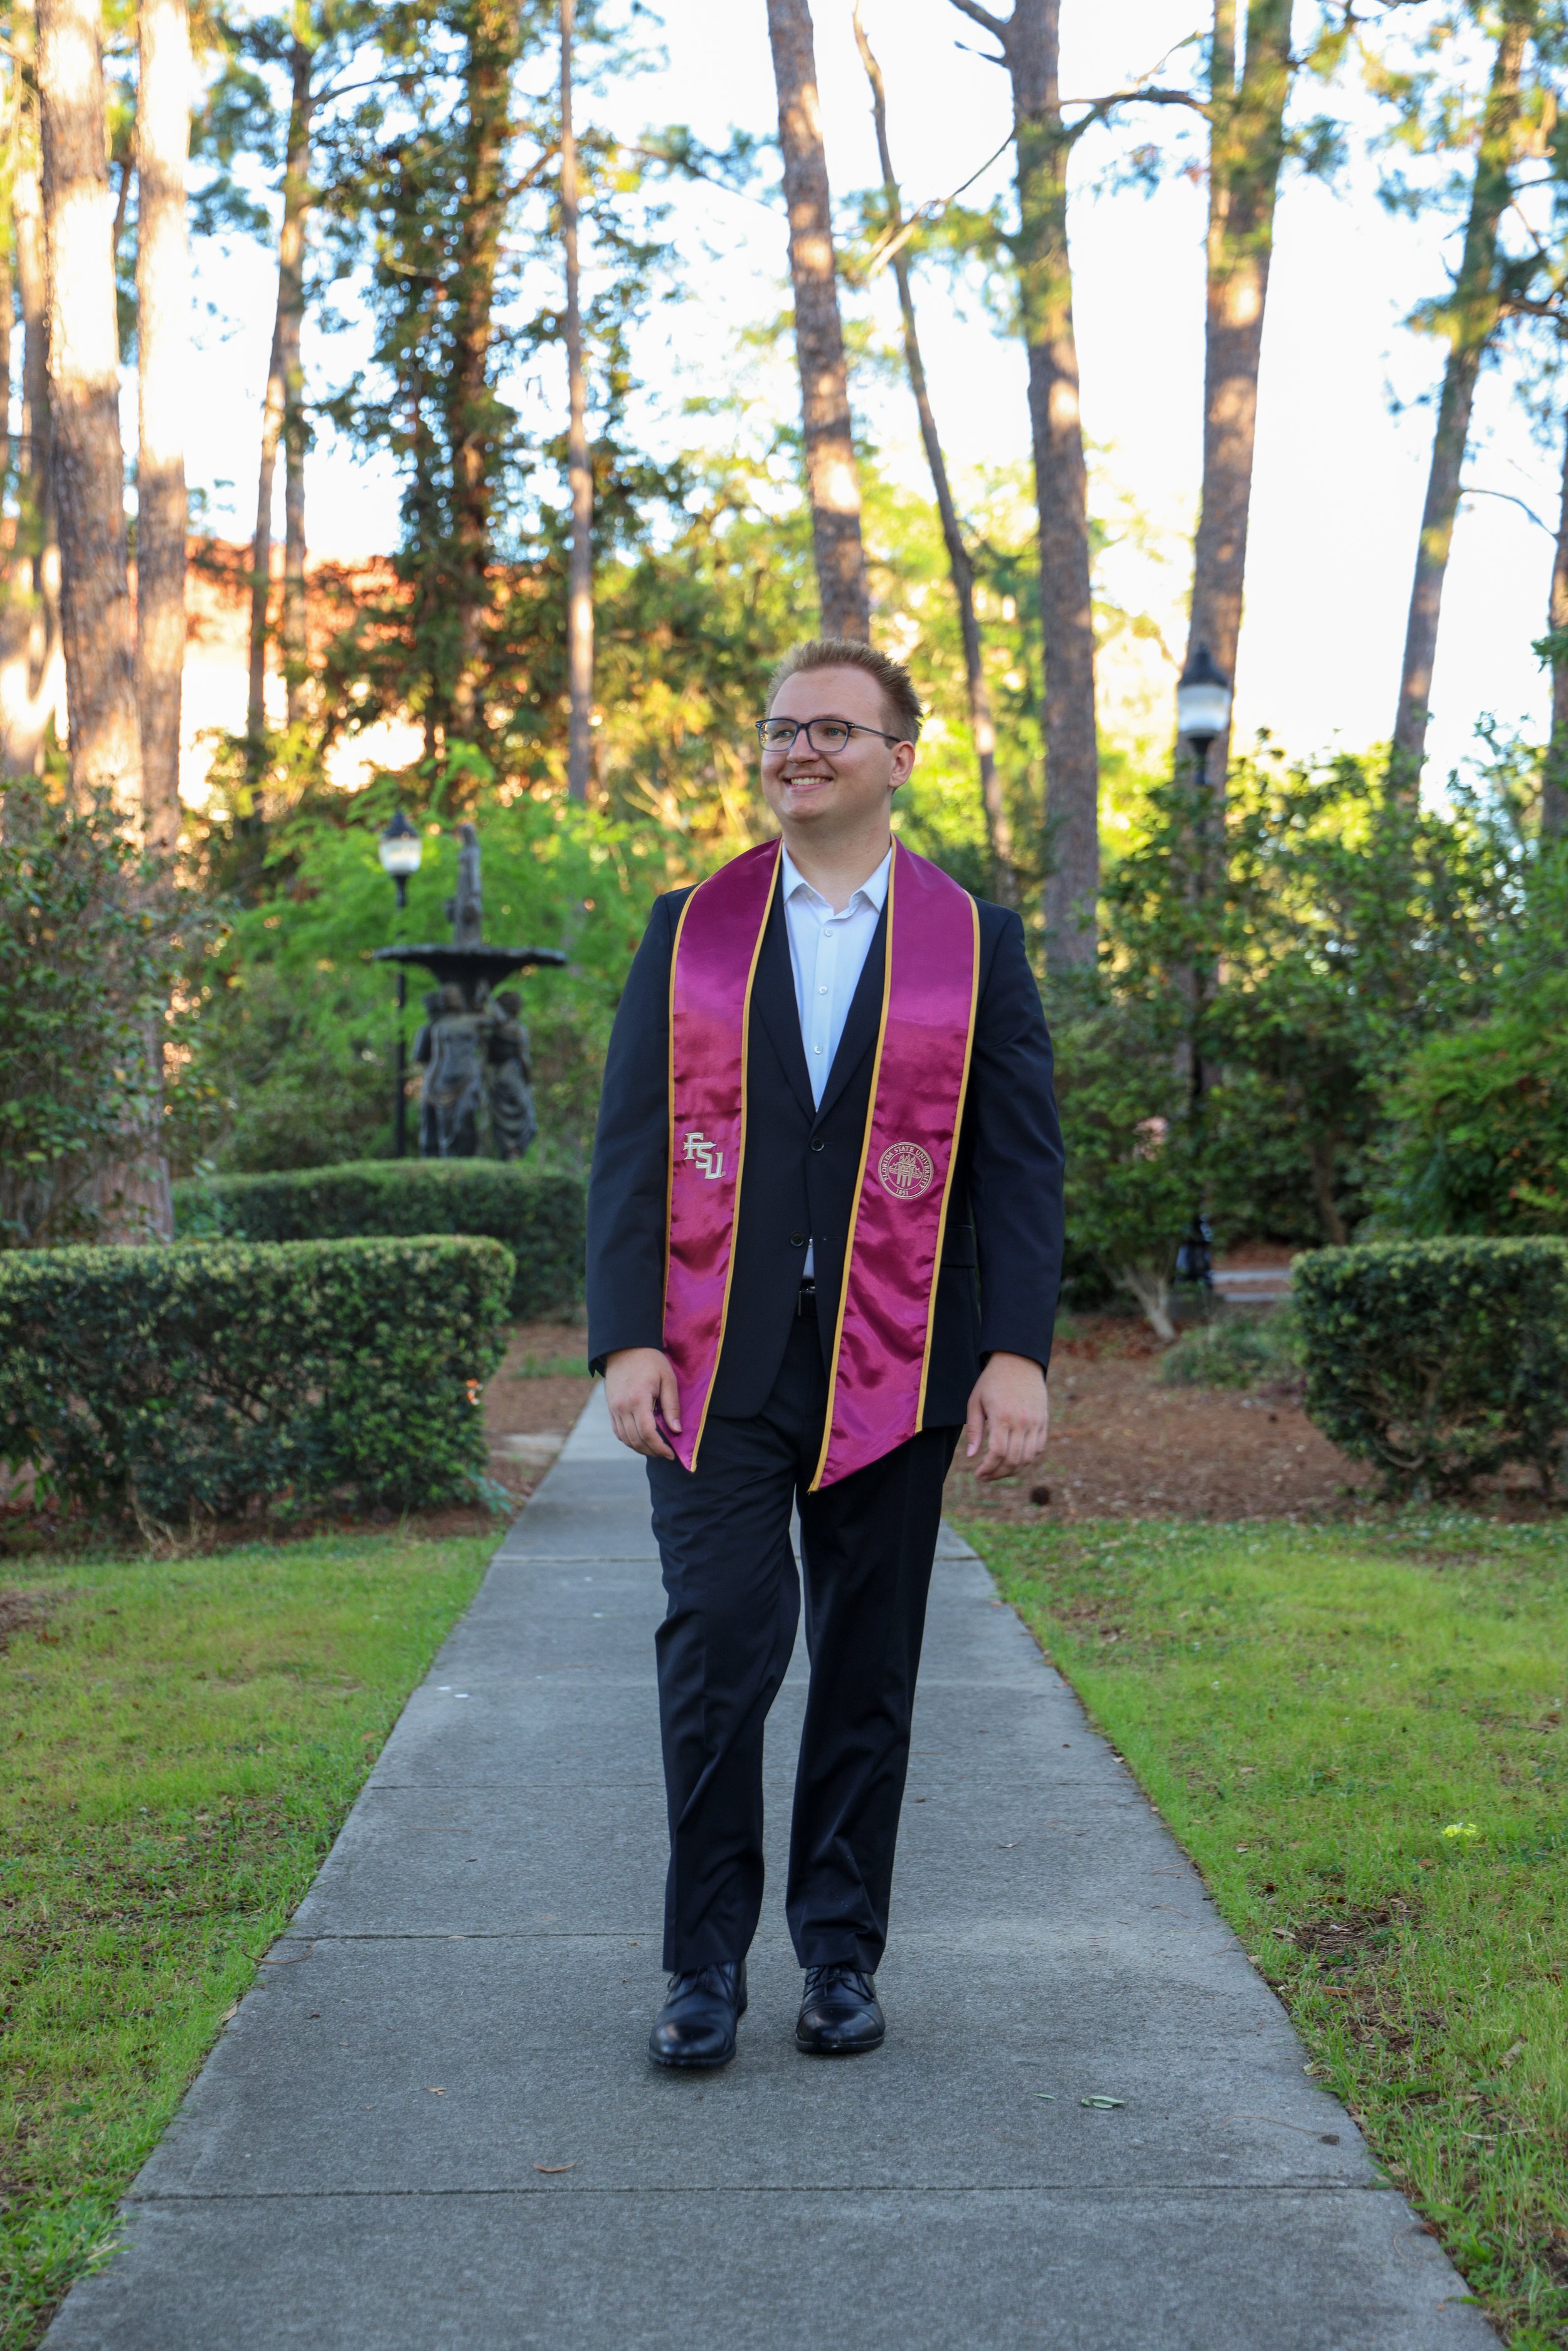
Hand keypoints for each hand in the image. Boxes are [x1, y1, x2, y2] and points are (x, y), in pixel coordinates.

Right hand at [604, 1347, 680, 1460]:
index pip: (647, 1433)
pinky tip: (641, 1440)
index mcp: (638, 1399)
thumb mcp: (667, 1379)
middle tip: (665, 1454)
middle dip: (652, 1451)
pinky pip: (618, 1431)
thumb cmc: (650, 1361)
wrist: (625, 1347)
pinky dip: (629, 1440)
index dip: (660, 1448)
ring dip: (640, 1448)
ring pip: (625, 1439)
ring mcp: (614, 1408)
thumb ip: (672, 1406)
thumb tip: (676, 1430)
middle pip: (636, 1440)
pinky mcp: (610, 1408)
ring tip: (655, 1449)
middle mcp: (622, 1407)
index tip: (671, 1454)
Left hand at [963, 1351, 1048, 1482]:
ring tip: (999, 1472)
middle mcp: (1022, 1421)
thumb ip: (974, 1430)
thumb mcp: (975, 1401)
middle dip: (998, 1474)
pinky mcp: (1043, 1421)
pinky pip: (1039, 1448)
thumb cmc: (992, 1381)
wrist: (1018, 1361)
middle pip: (1013, 1459)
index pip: (997, 1453)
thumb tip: (972, 1456)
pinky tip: (1014, 1461)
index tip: (978, 1475)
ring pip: (1028, 1458)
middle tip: (986, 1477)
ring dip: (1013, 1471)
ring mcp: (1035, 1421)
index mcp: (1002, 1415)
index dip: (988, 1469)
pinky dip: (1027, 1459)